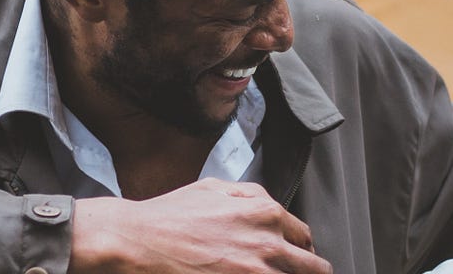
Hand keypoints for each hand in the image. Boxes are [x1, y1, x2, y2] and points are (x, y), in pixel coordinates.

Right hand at [69, 178, 331, 273]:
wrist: (137, 240)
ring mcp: (255, 271)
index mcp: (266, 213)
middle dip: (309, 273)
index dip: (303, 251)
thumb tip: (271, 206)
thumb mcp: (214, 188)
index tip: (296, 261)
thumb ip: (250, 195)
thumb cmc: (169, 215)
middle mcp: (268, 243)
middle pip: (314, 268)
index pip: (306, 238)